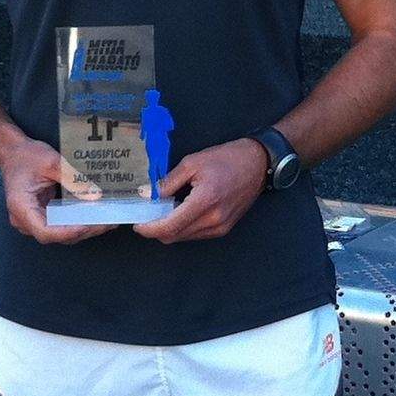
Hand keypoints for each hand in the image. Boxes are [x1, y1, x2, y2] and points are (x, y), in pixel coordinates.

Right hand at [1, 136, 115, 243]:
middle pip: (56, 235)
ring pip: (60, 234)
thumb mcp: (51, 162)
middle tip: (107, 222)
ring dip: (84, 229)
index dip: (69, 232)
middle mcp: (25, 220)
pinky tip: (95, 216)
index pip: (45, 231)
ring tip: (107, 220)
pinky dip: (78, 222)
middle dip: (83, 231)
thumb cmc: (27, 156)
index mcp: (21, 207)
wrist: (14, 153)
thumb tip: (95, 194)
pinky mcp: (42, 218)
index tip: (89, 225)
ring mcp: (33, 221)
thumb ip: (72, 178)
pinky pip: (61, 226)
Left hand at [133, 138, 267, 243]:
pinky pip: (195, 234)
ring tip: (162, 211)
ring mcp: (220, 227)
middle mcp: (213, 220)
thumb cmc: (226, 158)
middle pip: (174, 236)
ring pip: (184, 237)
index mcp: (204, 201)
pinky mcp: (224, 229)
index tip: (137, 223)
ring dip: (169, 229)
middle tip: (146, 215)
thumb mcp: (192, 163)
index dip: (149, 229)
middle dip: (155, 229)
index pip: (169, 227)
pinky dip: (183, 227)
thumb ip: (168, 182)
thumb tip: (146, 195)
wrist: (258, 164)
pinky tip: (179, 212)